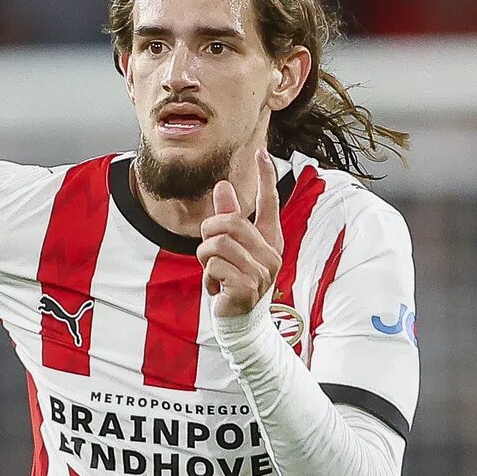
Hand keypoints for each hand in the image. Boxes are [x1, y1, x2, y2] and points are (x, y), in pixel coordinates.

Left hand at [198, 148, 283, 316]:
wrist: (241, 323)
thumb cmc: (235, 282)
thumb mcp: (230, 248)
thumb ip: (228, 218)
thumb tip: (222, 186)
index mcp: (269, 240)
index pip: (269, 204)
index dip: (266, 177)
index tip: (262, 152)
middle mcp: (271, 253)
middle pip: (228, 222)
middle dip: (208, 235)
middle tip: (210, 253)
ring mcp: (262, 271)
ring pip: (217, 244)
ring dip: (205, 259)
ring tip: (214, 273)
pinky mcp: (248, 286)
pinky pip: (213, 266)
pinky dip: (207, 277)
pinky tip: (217, 289)